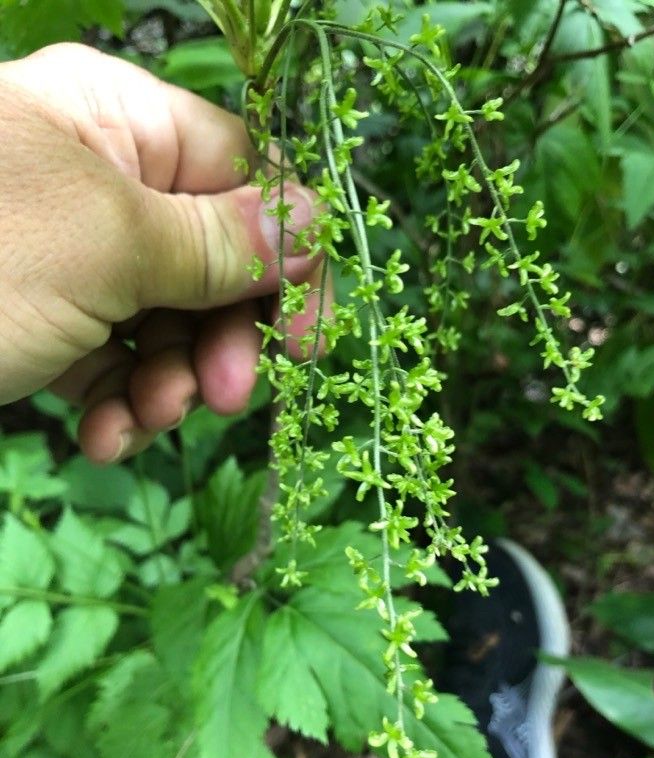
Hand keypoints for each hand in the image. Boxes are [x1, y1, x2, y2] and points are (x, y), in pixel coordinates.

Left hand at [0, 43, 321, 461]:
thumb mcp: (105, 245)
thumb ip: (219, 240)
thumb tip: (311, 227)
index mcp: (118, 124)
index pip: (244, 177)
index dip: (287, 256)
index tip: (305, 338)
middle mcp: (100, 183)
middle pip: (211, 262)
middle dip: (221, 337)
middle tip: (225, 398)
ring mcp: (71, 258)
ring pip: (165, 324)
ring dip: (168, 384)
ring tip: (141, 421)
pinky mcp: (42, 323)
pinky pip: (111, 362)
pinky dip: (116, 406)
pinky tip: (100, 438)